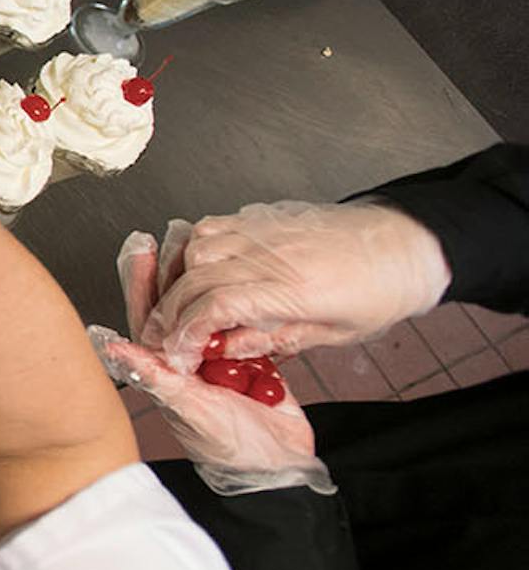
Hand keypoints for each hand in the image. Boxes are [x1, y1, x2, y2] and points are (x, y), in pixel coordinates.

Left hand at [91, 230, 333, 495]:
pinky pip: (243, 327)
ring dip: (205, 283)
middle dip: (171, 273)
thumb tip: (112, 346)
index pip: (147, 319)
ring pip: (208, 314)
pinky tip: (238, 278)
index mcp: (166, 371)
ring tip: (199, 247)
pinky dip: (241, 305)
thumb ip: (156, 376)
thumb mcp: (191, 409)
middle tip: (166, 236)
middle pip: (176, 308)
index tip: (141, 250)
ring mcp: (220, 361)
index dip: (142, 284)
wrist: (283, 466)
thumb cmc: (231, 448)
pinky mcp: (253, 362)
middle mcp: (188, 363)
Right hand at [142, 201, 450, 368]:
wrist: (407, 243)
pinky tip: (196, 271)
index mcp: (299, 289)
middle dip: (169, 311)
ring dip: (177, 279)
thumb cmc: (381, 291)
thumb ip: (274, 339)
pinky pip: (210, 225)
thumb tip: (225, 346)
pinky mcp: (262, 216)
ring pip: (194, 247)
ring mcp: (266, 229)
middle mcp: (275, 254)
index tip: (178, 353)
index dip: (188, 333)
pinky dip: (191, 250)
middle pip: (196, 277)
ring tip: (178, 305)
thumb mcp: (335, 334)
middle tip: (162, 337)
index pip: (220, 306)